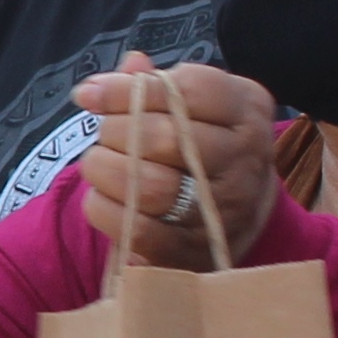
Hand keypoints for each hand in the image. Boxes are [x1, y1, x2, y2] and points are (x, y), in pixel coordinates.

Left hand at [72, 56, 278, 267]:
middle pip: (168, 137)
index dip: (128, 90)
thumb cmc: (197, 148)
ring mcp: (227, 208)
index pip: (187, 89)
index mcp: (248, 109)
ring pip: (151, 186)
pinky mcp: (196, 250)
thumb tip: (91, 89)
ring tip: (96, 164)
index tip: (89, 95)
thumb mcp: (187, 106)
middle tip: (103, 135)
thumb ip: (144, 86)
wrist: (232, 216)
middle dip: (116, 131)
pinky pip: (138, 229)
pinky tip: (100, 197)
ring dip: (107, 170)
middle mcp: (247, 157)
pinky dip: (105, 209)